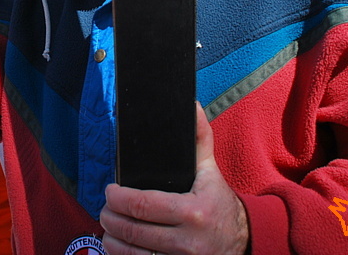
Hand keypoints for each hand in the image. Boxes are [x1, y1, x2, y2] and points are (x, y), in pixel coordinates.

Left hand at [100, 104, 248, 254]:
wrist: (243, 241)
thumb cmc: (219, 203)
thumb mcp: (210, 171)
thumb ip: (199, 139)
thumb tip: (190, 106)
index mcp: (193, 211)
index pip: (143, 205)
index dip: (118, 198)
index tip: (110, 190)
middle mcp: (187, 241)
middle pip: (133, 230)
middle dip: (110, 217)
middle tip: (104, 209)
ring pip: (132, 254)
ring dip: (112, 240)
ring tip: (108, 227)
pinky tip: (119, 246)